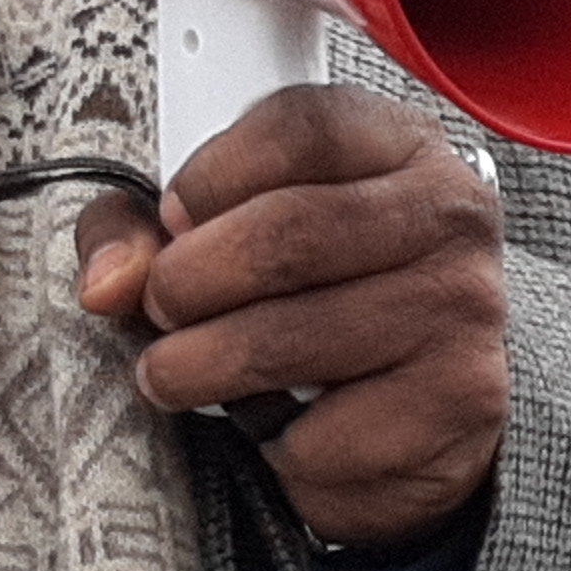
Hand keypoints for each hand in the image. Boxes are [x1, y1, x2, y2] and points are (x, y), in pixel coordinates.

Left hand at [74, 85, 509, 546]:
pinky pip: (325, 430)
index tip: (171, 218)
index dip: (213, 173)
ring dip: (200, 368)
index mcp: (400, 146)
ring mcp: (464, 307)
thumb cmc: (320, 304)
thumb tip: (106, 280)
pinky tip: (280, 428)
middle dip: (189, 280)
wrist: (421, 414)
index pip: (304, 126)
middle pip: (289, 231)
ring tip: (176, 375)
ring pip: (293, 337)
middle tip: (160, 308)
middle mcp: (449, 215)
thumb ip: (150, 234)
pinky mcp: (460, 400)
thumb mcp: (236, 237)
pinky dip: (274, 444)